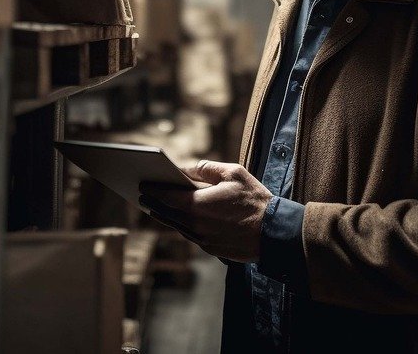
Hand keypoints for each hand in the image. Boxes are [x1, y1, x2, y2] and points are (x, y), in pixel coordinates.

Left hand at [140, 159, 272, 262]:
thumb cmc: (255, 200)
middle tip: (143, 195)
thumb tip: (187, 169)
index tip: (143, 184)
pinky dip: (182, 225)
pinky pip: (191, 235)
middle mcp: (196, 225)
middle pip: (167, 214)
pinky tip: (179, 219)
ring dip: (165, 216)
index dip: (153, 190)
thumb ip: (207, 169)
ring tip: (156, 207)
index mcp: (198, 205)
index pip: (167, 197)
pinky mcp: (211, 249)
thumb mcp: (233, 174)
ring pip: (177, 226)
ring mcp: (202, 239)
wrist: (274, 232)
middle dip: (154, 203)